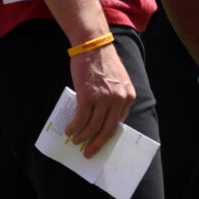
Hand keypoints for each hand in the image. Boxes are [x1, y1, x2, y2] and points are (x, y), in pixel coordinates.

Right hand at [64, 43, 135, 157]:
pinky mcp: (87, 96)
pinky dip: (74, 128)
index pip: (119, 122)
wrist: (93, 45)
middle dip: (97, 144)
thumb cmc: (103, 62)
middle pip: (108, 129)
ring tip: (76, 141)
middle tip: (89, 153)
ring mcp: (103, 98)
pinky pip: (80, 119)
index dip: (108, 134)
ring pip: (93, 127)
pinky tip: (69, 131)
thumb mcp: (119, 80)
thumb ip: (116, 97)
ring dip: (83, 137)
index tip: (100, 142)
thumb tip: (104, 118)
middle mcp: (119, 99)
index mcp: (129, 96)